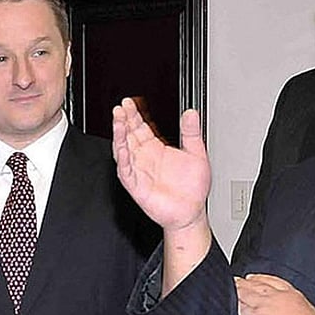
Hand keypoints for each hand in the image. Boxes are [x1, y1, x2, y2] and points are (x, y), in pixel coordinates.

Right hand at [113, 97, 212, 295]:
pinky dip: (123, 159)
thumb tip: (191, 113)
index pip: (140, 127)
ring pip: (123, 150)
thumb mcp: (196, 153)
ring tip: (118, 122)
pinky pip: (126, 171)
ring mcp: (139, 171)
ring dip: (119, 136)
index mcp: (156, 148)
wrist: (191, 212)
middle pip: (129, 135)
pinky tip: (122, 148)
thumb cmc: (192, 188)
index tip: (129, 102)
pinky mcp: (137, 186)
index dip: (133, 114)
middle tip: (120, 108)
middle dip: (123, 121)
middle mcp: (144, 158)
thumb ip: (192, 132)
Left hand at [236, 274, 314, 314]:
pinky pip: (242, 309)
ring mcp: (265, 305)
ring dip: (238, 290)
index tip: (253, 277)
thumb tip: (292, 312)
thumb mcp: (308, 312)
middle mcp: (277, 296)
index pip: (273, 281)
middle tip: (237, 280)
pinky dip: (236, 306)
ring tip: (231, 287)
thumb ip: (296, 308)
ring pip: (247, 294)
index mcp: (292, 294)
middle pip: (257, 285)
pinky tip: (231, 304)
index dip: (261, 278)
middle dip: (246, 282)